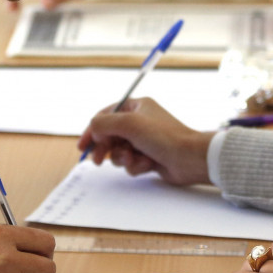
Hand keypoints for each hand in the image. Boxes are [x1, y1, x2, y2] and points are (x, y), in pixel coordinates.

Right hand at [77, 97, 212, 185]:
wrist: (189, 158)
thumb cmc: (163, 137)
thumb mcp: (129, 124)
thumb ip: (104, 123)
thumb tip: (93, 129)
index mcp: (136, 107)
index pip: (106, 115)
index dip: (92, 130)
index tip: (83, 145)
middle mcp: (139, 121)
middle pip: (110, 135)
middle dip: (106, 148)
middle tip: (99, 160)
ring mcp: (144, 140)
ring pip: (119, 151)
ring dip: (123, 158)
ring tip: (133, 159)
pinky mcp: (149, 156)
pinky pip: (131, 162)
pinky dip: (136, 165)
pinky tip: (147, 165)